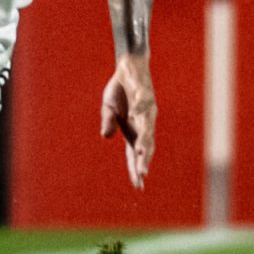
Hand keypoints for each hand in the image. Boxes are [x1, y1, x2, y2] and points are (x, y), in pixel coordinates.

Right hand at [100, 52, 156, 190]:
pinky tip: (140, 126)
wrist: (129, 66)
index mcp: (133, 130)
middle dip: (142, 163)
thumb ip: (108, 122)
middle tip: (141, 179)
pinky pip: (144, 112)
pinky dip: (143, 121)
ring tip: (143, 158)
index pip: (134, 154)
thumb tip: (106, 136)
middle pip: (144, 148)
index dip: (136, 169)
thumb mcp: (108, 108)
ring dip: (145, 146)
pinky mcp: (146, 98)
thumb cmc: (120, 89)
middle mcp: (144, 124)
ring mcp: (147, 112)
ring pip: (147, 132)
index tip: (138, 186)